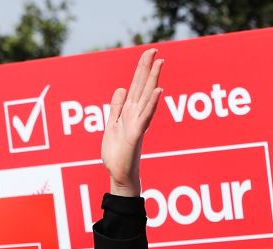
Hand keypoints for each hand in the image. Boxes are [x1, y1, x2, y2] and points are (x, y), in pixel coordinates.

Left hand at [101, 48, 163, 195]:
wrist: (119, 174)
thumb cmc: (117, 154)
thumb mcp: (112, 125)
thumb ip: (116, 108)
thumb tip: (120, 89)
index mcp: (129, 112)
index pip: (136, 86)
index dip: (141, 69)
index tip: (148, 53)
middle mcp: (135, 115)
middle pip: (142, 87)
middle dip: (148, 68)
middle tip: (156, 50)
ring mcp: (137, 124)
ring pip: (146, 98)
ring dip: (153, 80)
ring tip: (160, 63)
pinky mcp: (136, 134)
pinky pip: (145, 117)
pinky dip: (152, 104)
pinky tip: (158, 91)